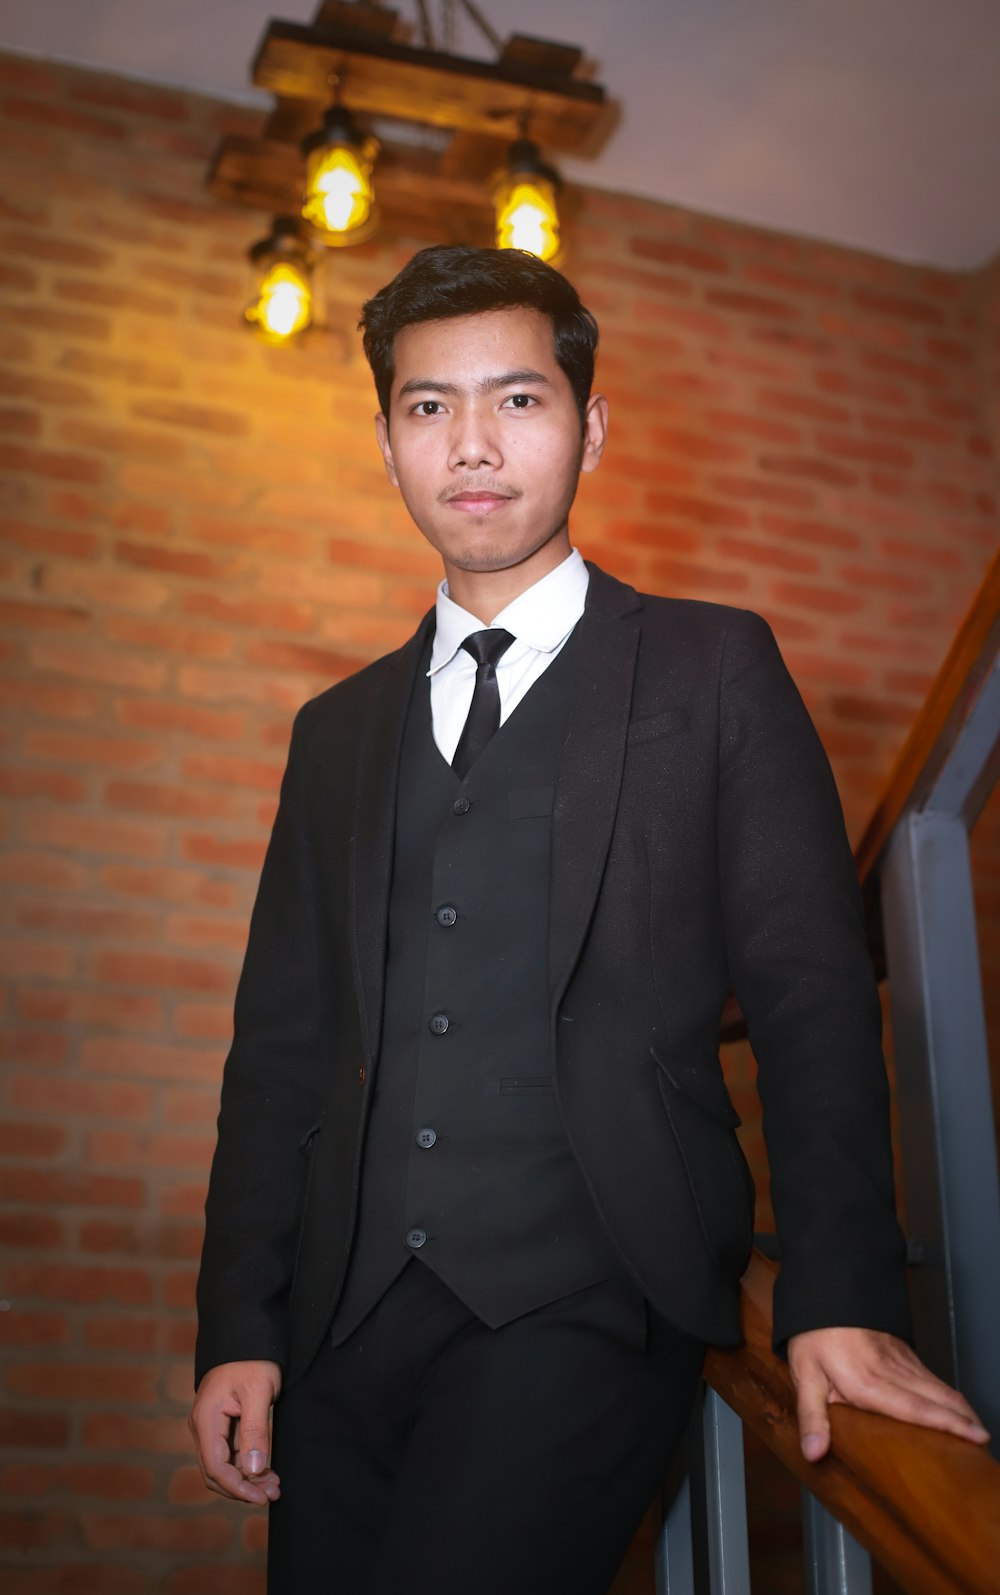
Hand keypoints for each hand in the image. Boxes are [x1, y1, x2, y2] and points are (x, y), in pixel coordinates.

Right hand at [189, 1359, 282, 1504]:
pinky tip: (267, 1470)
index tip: (263, 1497)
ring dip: (247, 1478)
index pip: (216, 1468)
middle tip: (273, 1493)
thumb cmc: (253, 1359)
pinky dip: (247, 1464)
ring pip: (224, 1464)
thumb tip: (253, 1470)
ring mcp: (210, 1425)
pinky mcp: (221, 1423)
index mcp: (206, 1419)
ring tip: (275, 1485)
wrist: (246, 1333)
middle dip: (244, 1487)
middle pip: (216, 1472)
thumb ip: (255, 1432)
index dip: (239, 1488)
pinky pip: (229, 1453)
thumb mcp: (259, 1393)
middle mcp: (202, 1425)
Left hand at [787, 1327, 989, 1461]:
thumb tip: (814, 1452)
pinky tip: (956, 1409)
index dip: (950, 1424)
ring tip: (978, 1433)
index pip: (918, 1408)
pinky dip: (951, 1396)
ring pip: (942, 1387)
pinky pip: (934, 1377)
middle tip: (986, 1444)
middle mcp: (892, 1371)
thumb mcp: (804, 1375)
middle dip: (968, 1421)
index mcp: (869, 1382)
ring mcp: (902, 1359)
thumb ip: (812, 1415)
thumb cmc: (814, 1335)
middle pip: (941, 1398)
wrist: (827, 1292)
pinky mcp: (905, 1353)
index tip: (977, 1436)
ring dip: (963, 1409)